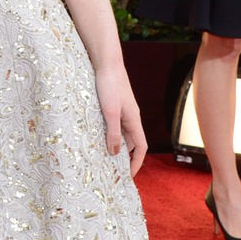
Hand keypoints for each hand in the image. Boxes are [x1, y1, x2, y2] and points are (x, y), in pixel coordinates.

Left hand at [95, 63, 147, 177]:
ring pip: (124, 134)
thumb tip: (116, 153)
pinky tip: (99, 138)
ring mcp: (123, 111)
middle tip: (114, 171)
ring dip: (118, 147)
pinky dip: (111, 135)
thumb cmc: (109, 86)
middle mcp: (131, 117)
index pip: (141, 147)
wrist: (107, 63)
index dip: (136, 163)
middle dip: (126, 158)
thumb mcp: (109, 112)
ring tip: (105, 159)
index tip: (129, 176)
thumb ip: (113, 132)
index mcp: (134, 120)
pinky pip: (116, 126)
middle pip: (133, 143)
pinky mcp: (115, 106)